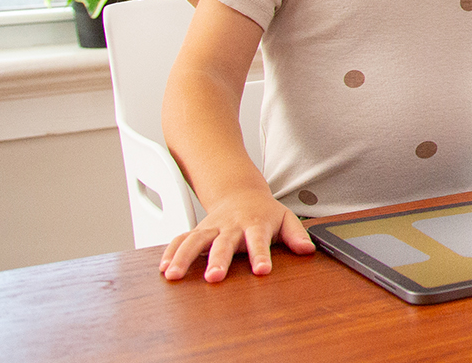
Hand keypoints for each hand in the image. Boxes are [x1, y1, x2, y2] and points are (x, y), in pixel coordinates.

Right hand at [159, 190, 314, 282]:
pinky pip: (180, 239)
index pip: (259, 240)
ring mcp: (211, 228)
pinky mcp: (197, 231)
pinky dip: (170, 252)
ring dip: (184, 257)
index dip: (261, 255)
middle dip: (218, 260)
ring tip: (173, 275)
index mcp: (255, 224)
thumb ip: (296, 234)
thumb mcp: (286, 218)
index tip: (262, 270)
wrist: (241, 193)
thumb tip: (307, 249)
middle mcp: (230, 226)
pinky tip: (163, 268)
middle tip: (214, 277)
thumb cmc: (264, 212)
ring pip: (195, 240)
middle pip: (223, 243)